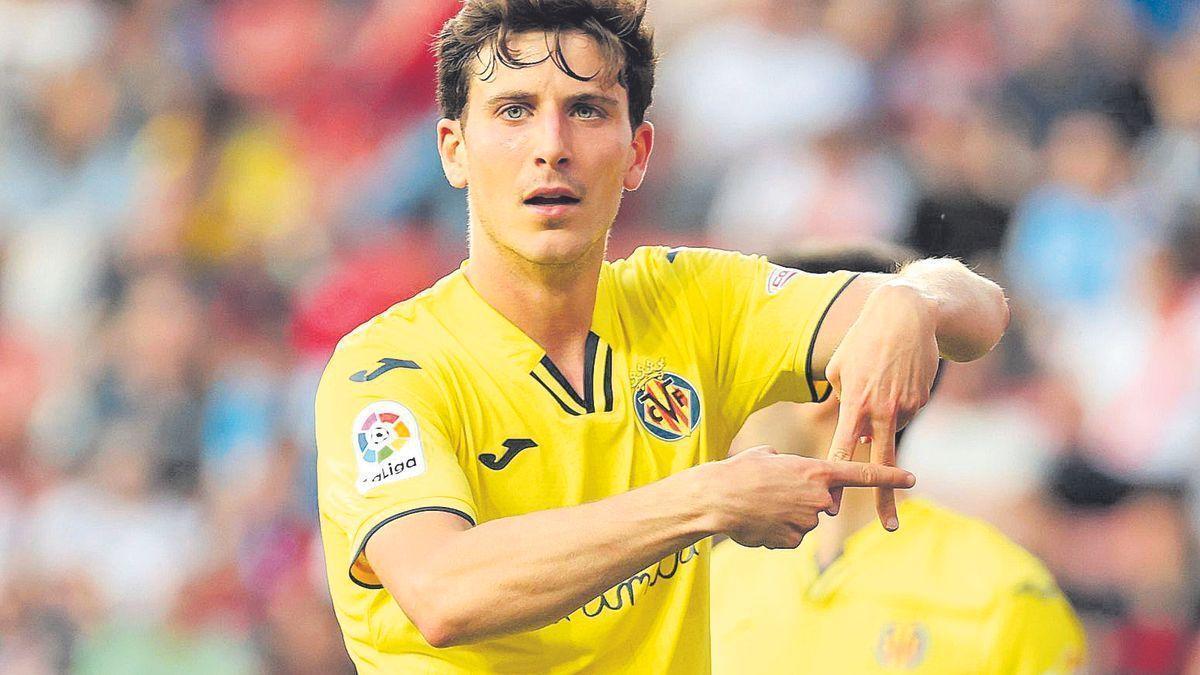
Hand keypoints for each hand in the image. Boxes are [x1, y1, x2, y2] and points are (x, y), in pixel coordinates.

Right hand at [710, 446, 914, 548]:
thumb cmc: (739, 471)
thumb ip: (788, 463)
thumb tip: (786, 470)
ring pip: (804, 520)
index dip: (888, 476)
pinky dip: (776, 530)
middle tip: (775, 492)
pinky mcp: (792, 541)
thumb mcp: (767, 456)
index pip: (861, 474)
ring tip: (760, 505)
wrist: (716, 499)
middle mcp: (818, 498)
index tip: (912, 477)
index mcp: (815, 472)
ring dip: (786, 515)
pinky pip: (789, 536)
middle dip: (806, 499)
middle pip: (824, 502)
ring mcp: (807, 522)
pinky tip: (757, 521)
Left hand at [824, 282, 938, 530]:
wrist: (907, 314)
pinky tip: (895, 377)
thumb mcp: (839, 368)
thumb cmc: (863, 340)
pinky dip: (897, 405)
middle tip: (888, 527)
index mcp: (855, 404)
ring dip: (883, 418)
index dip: (839, 480)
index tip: (834, 506)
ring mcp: (906, 407)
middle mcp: (882, 410)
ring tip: (881, 378)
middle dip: (884, 497)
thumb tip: (856, 433)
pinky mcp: (922, 399)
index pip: (845, 451)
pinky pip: (903, 413)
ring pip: (890, 429)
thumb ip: (842, 402)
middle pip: (881, 463)